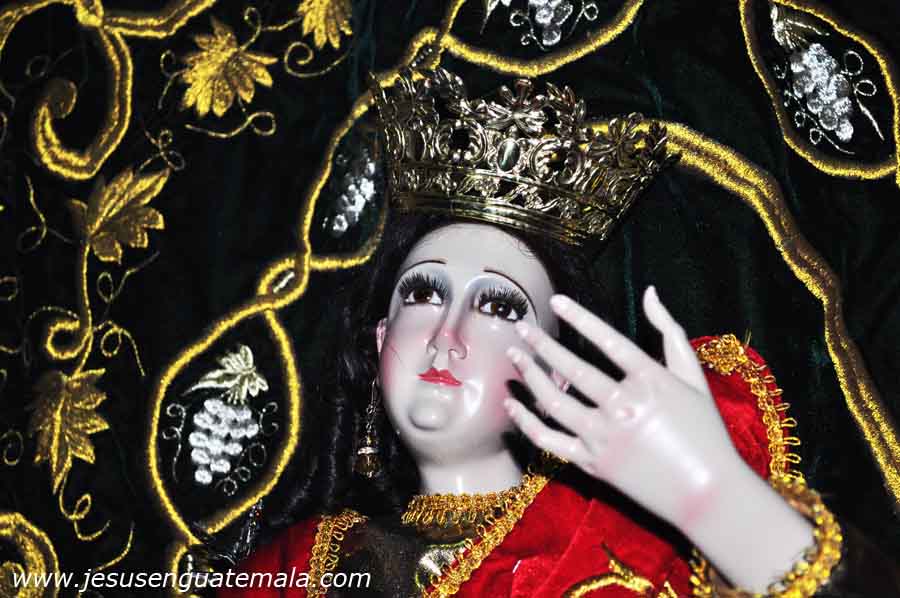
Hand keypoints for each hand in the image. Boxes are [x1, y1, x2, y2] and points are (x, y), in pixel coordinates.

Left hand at [504, 286, 748, 533]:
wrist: (707, 494)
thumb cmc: (704, 431)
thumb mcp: (693, 376)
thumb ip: (670, 331)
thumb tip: (650, 292)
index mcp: (651, 381)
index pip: (607, 340)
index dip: (580, 317)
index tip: (556, 301)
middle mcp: (624, 407)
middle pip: (572, 368)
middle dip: (541, 344)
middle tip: (521, 326)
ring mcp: (605, 437)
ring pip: (554, 401)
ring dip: (530, 375)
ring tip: (515, 354)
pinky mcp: (592, 464)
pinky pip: (549, 440)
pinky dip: (526, 422)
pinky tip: (513, 404)